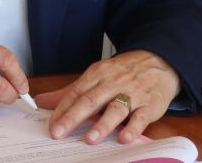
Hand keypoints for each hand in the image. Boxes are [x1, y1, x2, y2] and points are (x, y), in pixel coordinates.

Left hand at [36, 50, 179, 143]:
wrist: (159, 62)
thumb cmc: (123, 73)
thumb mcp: (96, 76)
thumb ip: (70, 92)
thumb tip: (42, 102)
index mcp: (96, 75)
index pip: (75, 93)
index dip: (61, 109)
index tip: (50, 124)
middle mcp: (112, 83)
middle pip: (90, 101)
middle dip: (73, 118)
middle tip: (58, 133)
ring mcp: (132, 94)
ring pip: (115, 109)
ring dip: (102, 124)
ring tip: (90, 139)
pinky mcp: (150, 105)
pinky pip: (140, 117)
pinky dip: (132, 128)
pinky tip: (124, 138)